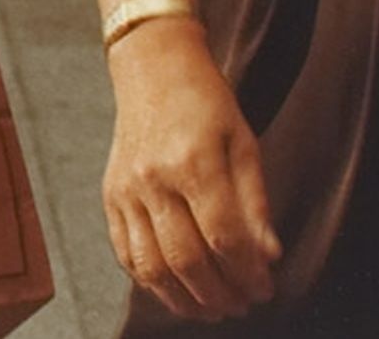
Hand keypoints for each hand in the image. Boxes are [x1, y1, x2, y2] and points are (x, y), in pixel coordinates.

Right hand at [103, 22, 278, 320]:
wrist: (153, 70)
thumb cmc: (207, 105)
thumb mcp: (245, 145)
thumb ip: (256, 204)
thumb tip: (268, 257)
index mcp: (193, 163)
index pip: (224, 238)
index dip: (248, 274)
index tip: (266, 289)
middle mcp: (153, 180)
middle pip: (186, 259)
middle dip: (220, 293)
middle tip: (243, 305)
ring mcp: (125, 190)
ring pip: (151, 265)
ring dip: (183, 298)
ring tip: (211, 309)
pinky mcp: (110, 195)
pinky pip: (125, 252)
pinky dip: (150, 280)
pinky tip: (175, 289)